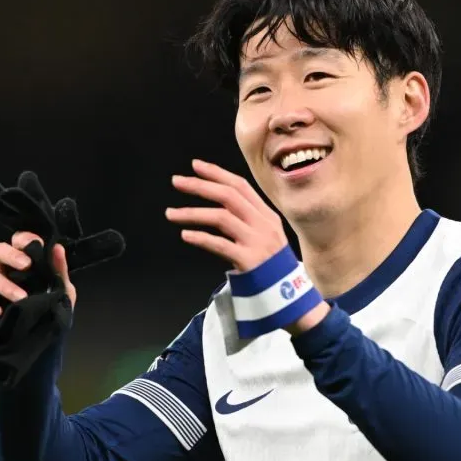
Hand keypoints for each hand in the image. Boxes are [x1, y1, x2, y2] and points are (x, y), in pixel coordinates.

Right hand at [0, 231, 76, 321]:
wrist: (46, 342)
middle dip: (10, 255)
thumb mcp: (63, 291)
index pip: (18, 242)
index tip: (35, 244)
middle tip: (26, 265)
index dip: (23, 239)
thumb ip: (59, 271)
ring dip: (6, 285)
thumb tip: (57, 248)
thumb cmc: (53, 311)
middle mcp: (8, 274)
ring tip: (22, 297)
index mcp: (25, 266)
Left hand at [166, 159, 287, 272]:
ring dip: (193, 213)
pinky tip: (185, 235)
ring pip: (222, 218)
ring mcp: (257, 242)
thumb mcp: (266, 235)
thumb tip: (218, 201)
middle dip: (200, 186)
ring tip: (171, 213)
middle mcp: (263, 225)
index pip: (240, 186)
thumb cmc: (272, 265)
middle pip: (229, 196)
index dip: (217, 173)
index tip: (195, 165)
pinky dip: (201, 238)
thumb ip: (247, 218)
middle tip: (177, 182)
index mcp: (267, 215)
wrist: (289, 295)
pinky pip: (220, 245)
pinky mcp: (249, 262)